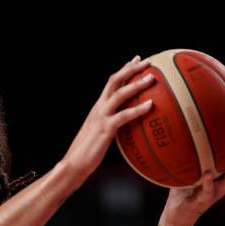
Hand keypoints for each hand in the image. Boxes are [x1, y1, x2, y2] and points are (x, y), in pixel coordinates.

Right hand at [63, 56, 154, 180]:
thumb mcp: (100, 135)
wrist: (73, 164)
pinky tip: (150, 105)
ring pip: (119, 94)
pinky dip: (138, 109)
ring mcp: (100, 118)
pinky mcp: (105, 129)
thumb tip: (127, 127)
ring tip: (151, 78)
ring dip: (136, 84)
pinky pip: (124, 115)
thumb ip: (111, 127)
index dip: (123, 70)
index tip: (136, 61)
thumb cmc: (86, 154)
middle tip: (146, 61)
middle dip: (130, 69)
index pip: (110, 84)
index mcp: (97, 109)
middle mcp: (98, 109)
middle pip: (113, 81)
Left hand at [160, 142, 224, 225]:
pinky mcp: (202, 201)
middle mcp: (220, 185)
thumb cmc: (183, 193)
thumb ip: (191, 161)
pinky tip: (207, 173)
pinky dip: (208, 182)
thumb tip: (185, 140)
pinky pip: (208, 191)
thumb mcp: (189, 174)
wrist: (176, 215)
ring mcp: (213, 193)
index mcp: (219, 178)